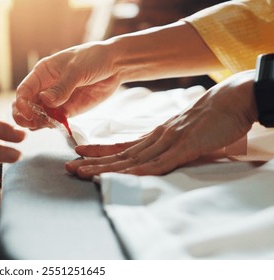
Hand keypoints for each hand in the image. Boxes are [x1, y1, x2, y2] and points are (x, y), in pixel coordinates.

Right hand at [13, 42, 120, 129]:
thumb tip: (45, 101)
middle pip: (26, 106)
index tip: (28, 113)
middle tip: (32, 123)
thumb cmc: (93, 58)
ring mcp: (56, 100)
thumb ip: (62, 87)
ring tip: (47, 124)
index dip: (21, 103)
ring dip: (38, 123)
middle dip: (24, 116)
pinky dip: (52, 125)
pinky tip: (56, 124)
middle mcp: (45, 87)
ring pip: (38, 116)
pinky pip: (54, 121)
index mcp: (42, 73)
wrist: (115, 65)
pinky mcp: (67, 110)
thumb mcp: (76, 70)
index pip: (24, 91)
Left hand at [66, 70, 257, 177]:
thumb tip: (159, 154)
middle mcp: (157, 139)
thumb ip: (169, 144)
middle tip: (69, 167)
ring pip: (132, 159)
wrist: (233, 99)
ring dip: (105, 167)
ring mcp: (170, 143)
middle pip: (120, 155)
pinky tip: (123, 175)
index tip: (79, 151)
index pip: (122, 146)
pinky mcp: (186, 147)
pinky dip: (140, 171)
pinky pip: (160, 163)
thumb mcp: (183, 131)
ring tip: (81, 171)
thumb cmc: (210, 116)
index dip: (100, 150)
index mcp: (155, 135)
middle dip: (93, 161)